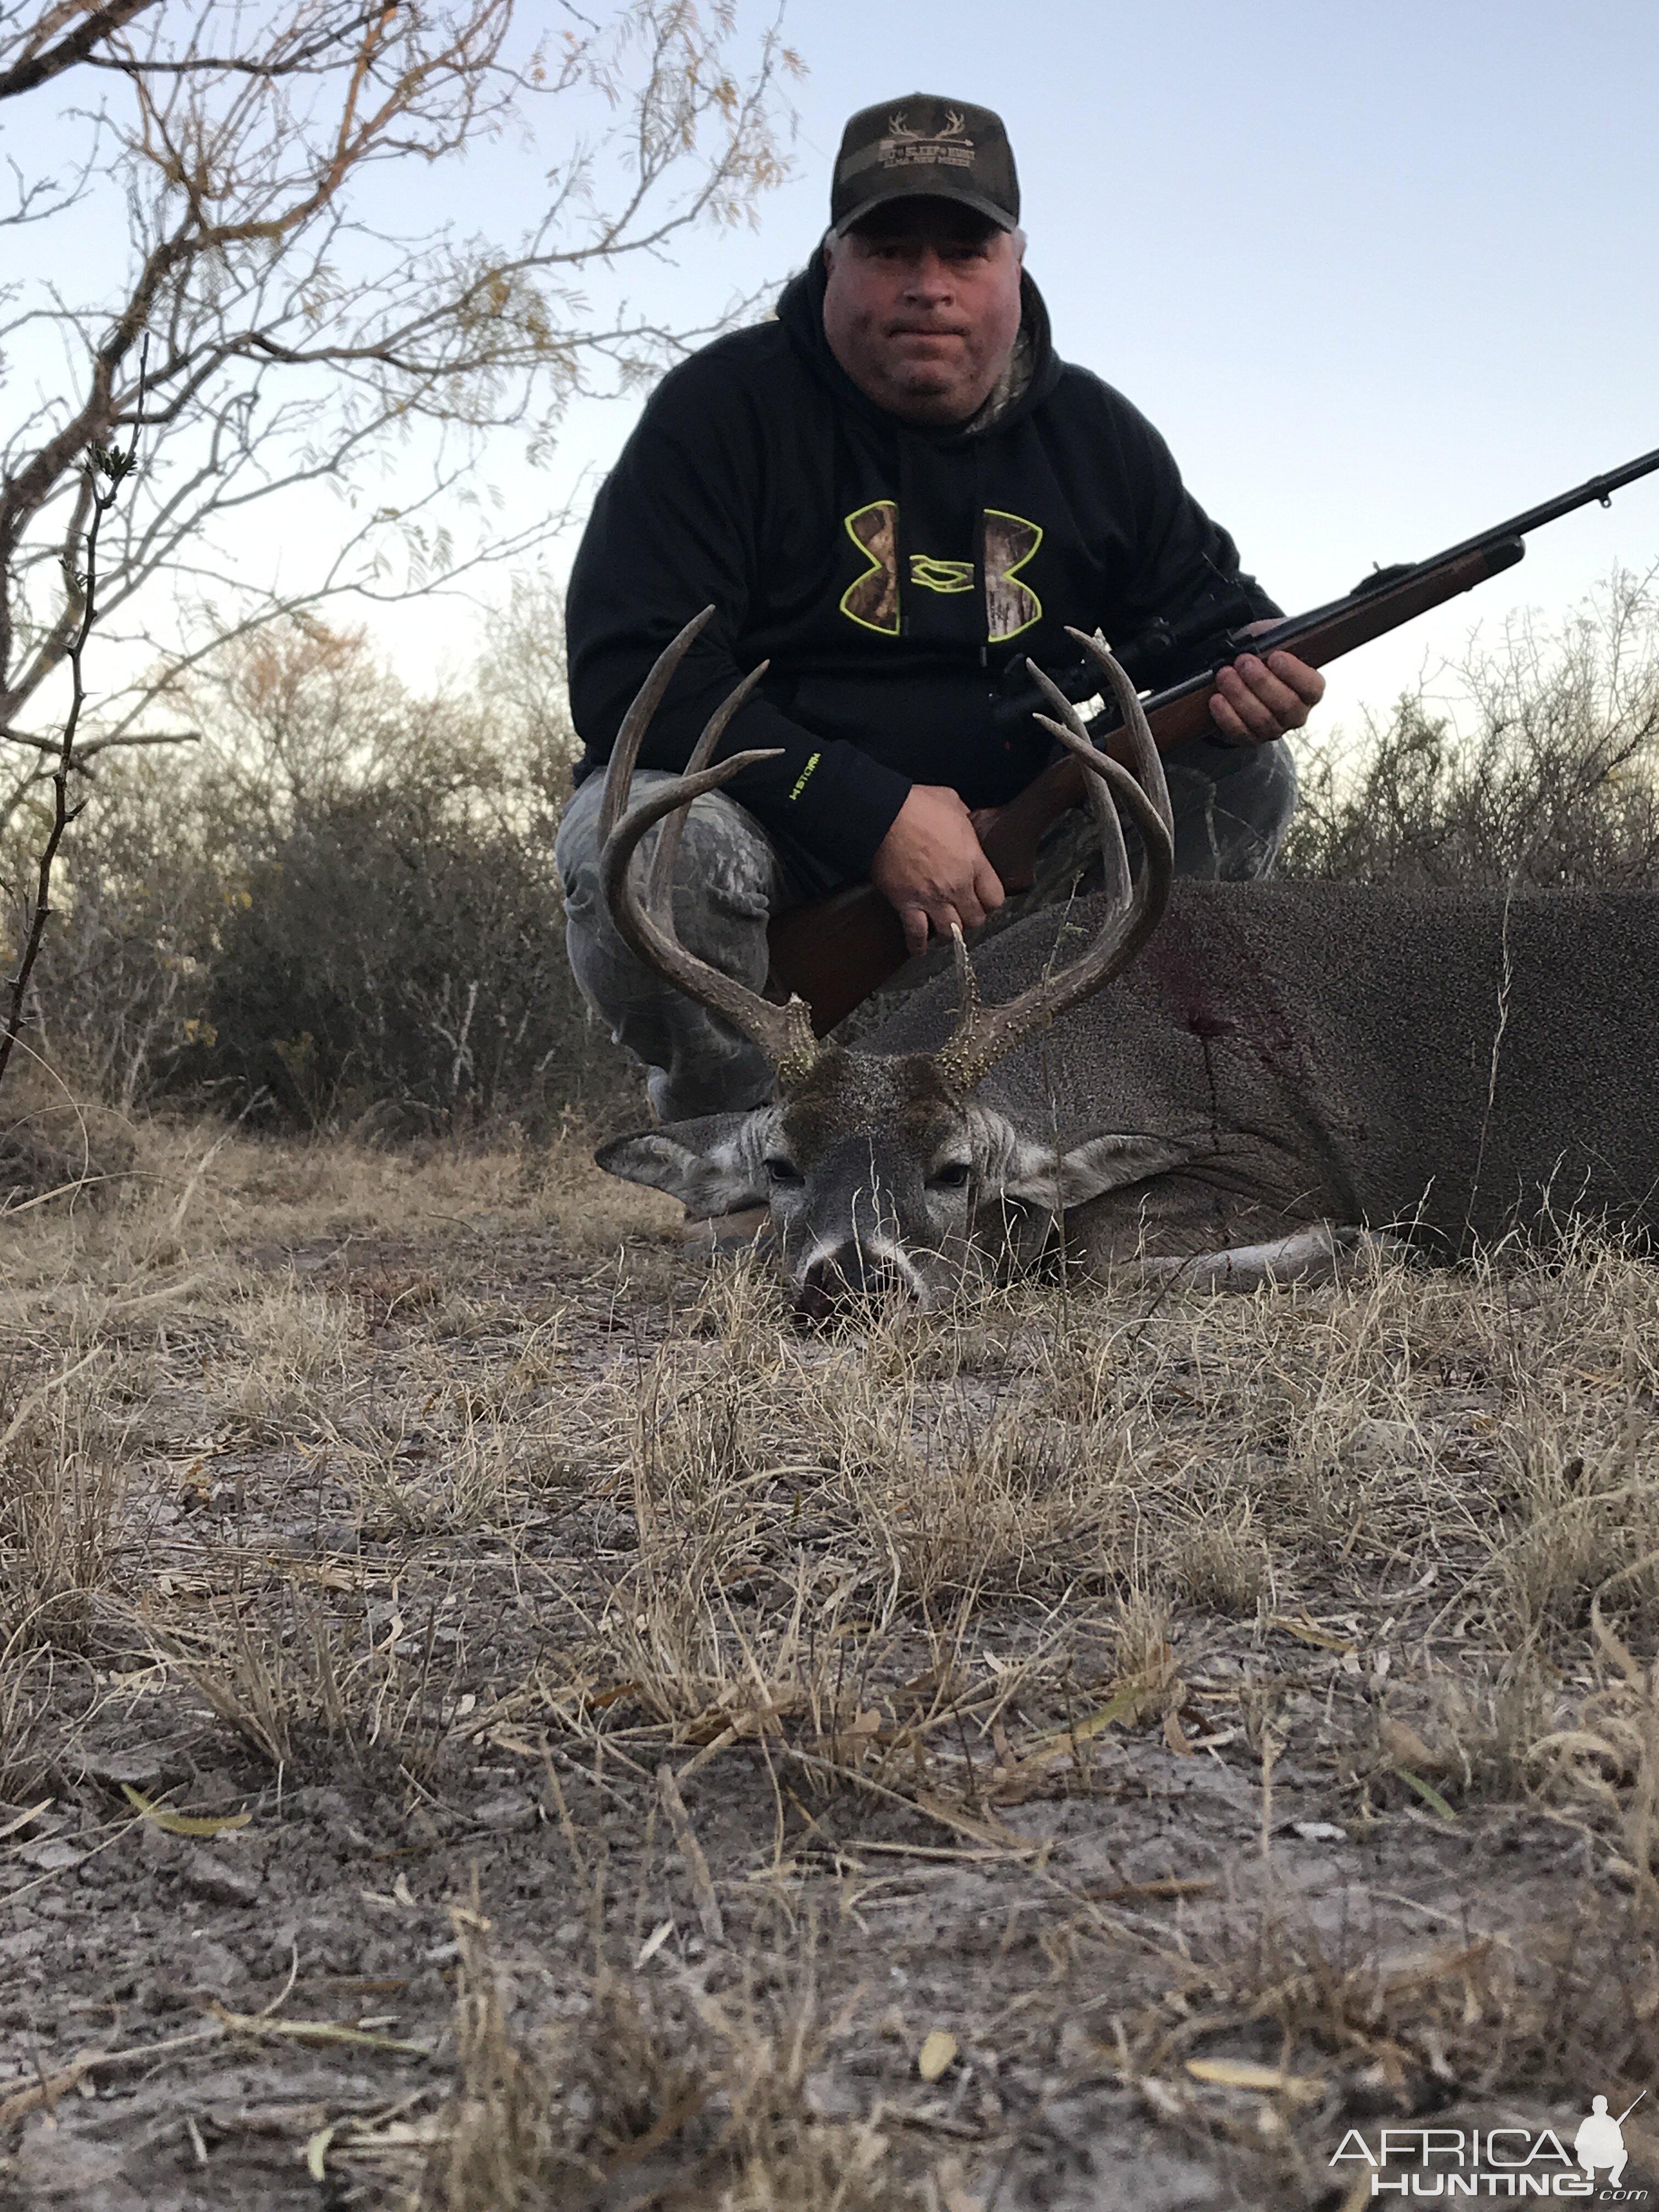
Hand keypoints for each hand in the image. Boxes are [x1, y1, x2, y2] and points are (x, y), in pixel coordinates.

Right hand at [871, 783, 1005, 957]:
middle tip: (963, 914)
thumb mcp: (953, 802)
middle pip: (975, 919)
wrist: (884, 815)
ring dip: (948, 932)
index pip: (995, 897)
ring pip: (951, 932)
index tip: (983, 900)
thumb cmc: (916, 806)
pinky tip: (919, 949)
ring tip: (944, 928)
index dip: (989, 901)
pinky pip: (916, 935)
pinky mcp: (907, 903)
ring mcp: (932, 897)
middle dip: (970, 918)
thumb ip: (965, 817)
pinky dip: (917, 945)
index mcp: (973, 861)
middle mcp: (956, 884)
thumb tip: (966, 818)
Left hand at [1209, 622, 1324, 746]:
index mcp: (1310, 689)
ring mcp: (1274, 729)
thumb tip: (1266, 645)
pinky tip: (1217, 698)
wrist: (1243, 675)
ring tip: (1225, 675)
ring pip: (1261, 719)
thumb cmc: (1263, 657)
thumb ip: (1276, 641)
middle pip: (1285, 705)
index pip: (1312, 687)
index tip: (1276, 656)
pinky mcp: (1251, 738)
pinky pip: (1240, 732)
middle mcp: (1296, 713)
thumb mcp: (1274, 641)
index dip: (1295, 673)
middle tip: (1244, 662)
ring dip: (1240, 695)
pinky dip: (1226, 715)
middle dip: (1262, 681)